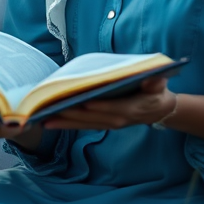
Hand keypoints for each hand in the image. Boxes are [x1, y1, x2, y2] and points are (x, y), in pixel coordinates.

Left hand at [42, 76, 173, 130]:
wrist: (160, 109)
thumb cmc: (156, 91)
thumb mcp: (160, 84)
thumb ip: (156, 83)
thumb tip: (153, 79)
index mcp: (131, 109)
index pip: (112, 108)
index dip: (97, 106)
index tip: (81, 102)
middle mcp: (118, 119)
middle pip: (92, 117)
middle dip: (72, 114)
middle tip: (52, 109)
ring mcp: (109, 123)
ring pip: (84, 124)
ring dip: (64, 122)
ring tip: (43, 119)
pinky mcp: (103, 124)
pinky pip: (83, 125)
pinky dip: (67, 124)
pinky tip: (50, 121)